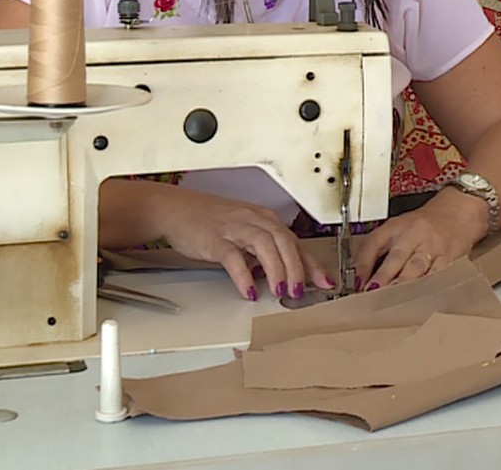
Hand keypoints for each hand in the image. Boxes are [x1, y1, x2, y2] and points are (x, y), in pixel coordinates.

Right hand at [151, 188, 333, 300]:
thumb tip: (281, 273)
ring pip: (265, 245)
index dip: (311, 263)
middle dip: (297, 268)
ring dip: (277, 269)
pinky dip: (244, 275)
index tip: (325, 282)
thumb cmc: (209, 221)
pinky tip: (249, 290)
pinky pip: (233, 257)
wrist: (175, 209)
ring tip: (281, 291)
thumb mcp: (243, 231)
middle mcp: (252, 220)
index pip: (294, 241)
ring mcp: (233, 228)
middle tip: (300, 292)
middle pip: (284, 241)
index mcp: (263, 218)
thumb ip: (262, 250)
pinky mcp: (214, 239)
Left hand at [353, 188, 489, 290]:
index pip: (374, 242)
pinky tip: (418, 299)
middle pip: (396, 257)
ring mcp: (433, 246)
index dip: (363, 263)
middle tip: (371, 294)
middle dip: (383, 277)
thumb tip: (357, 276)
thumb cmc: (423, 226)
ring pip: (416, 268)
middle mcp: (414, 234)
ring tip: (390, 301)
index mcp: (396, 226)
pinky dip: (426, 288)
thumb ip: (376, 249)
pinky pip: (437, 276)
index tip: (356, 281)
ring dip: (402, 286)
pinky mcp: (450, 258)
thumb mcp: (397, 229)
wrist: (459, 213)